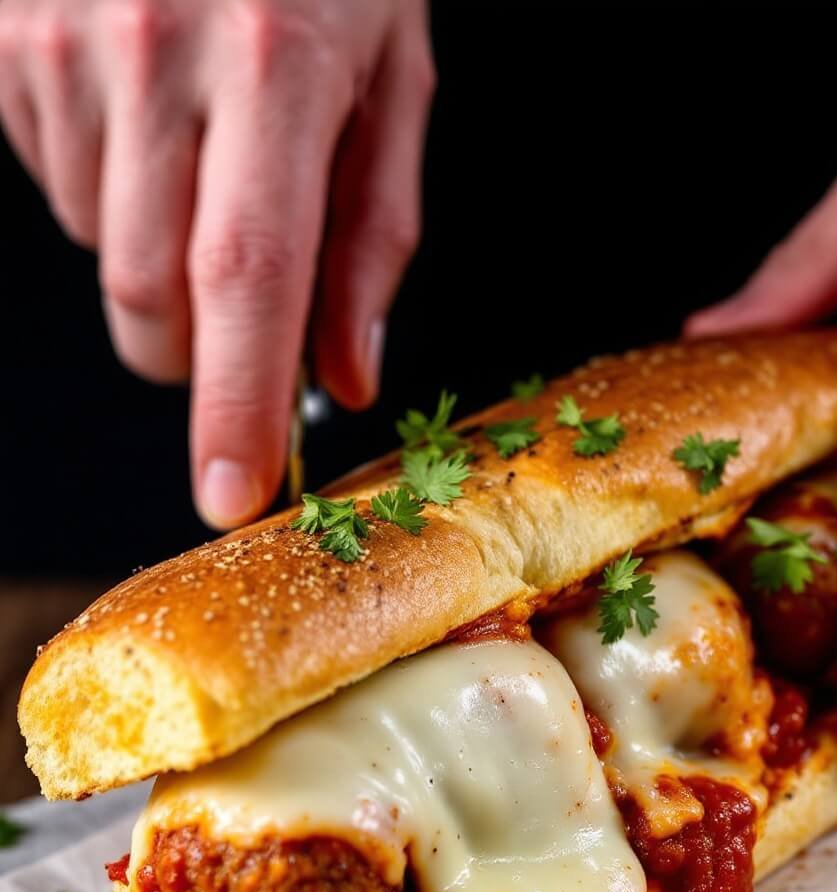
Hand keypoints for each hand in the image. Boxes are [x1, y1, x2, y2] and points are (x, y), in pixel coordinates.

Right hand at [0, 0, 433, 527]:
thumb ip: (372, 236)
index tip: (229, 492)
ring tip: (200, 154)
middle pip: (149, 296)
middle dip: (194, 351)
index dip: (235, 402)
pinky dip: (102, 187)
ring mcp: (63, 38)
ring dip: (148, 255)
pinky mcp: (8, 38)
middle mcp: (158, 49)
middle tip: (237, 310)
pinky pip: (50, 180)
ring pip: (93, 250)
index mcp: (276, 60)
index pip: (248, 277)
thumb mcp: (389, 76)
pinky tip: (143, 113)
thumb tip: (345, 373)